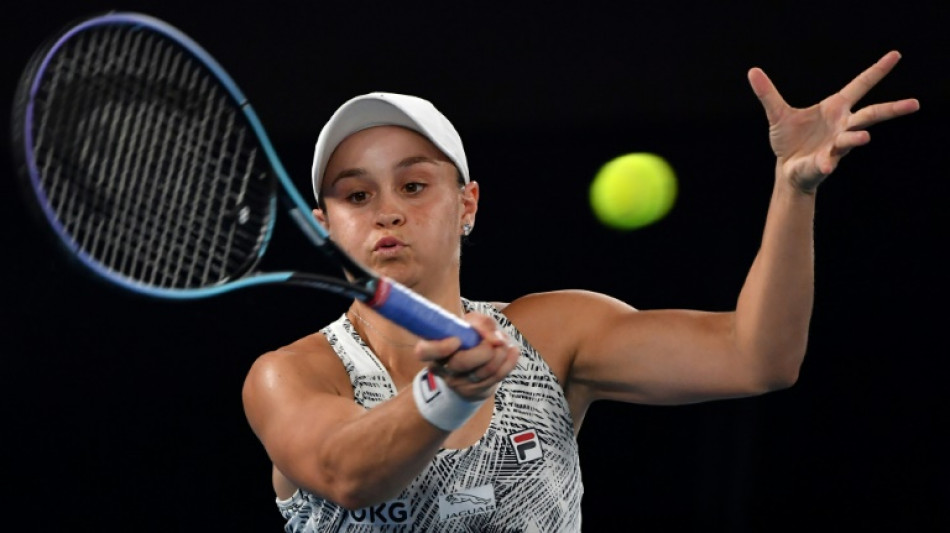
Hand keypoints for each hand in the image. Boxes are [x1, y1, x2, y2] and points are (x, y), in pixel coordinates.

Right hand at [415, 313, 519, 400]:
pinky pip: (498, 376)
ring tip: (504, 343)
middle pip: (462, 363)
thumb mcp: (470, 323)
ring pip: (484, 370)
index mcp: (432, 348)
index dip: (440, 348)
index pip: (424, 352)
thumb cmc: (468, 338)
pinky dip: (510, 361)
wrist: (474, 363)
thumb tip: (496, 340)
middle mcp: (442, 367)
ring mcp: (458, 383)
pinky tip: (513, 351)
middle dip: (485, 350)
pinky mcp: (475, 391)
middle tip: (495, 341)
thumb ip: (481, 323)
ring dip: (501, 352)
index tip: (457, 340)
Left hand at [748, 50, 919, 191]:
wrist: (787, 169)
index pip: (861, 86)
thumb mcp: (777, 114)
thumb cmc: (789, 141)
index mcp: (835, 108)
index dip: (877, 71)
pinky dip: (826, 163)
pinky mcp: (825, 163)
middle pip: (872, 113)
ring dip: (857, 137)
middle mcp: (842, 125)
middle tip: (915, 104)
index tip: (895, 55)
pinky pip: (828, 162)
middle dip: (893, 109)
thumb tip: (752, 72)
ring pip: (853, 138)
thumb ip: (768, 94)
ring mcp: (836, 145)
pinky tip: (825, 165)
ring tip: (864, 137)